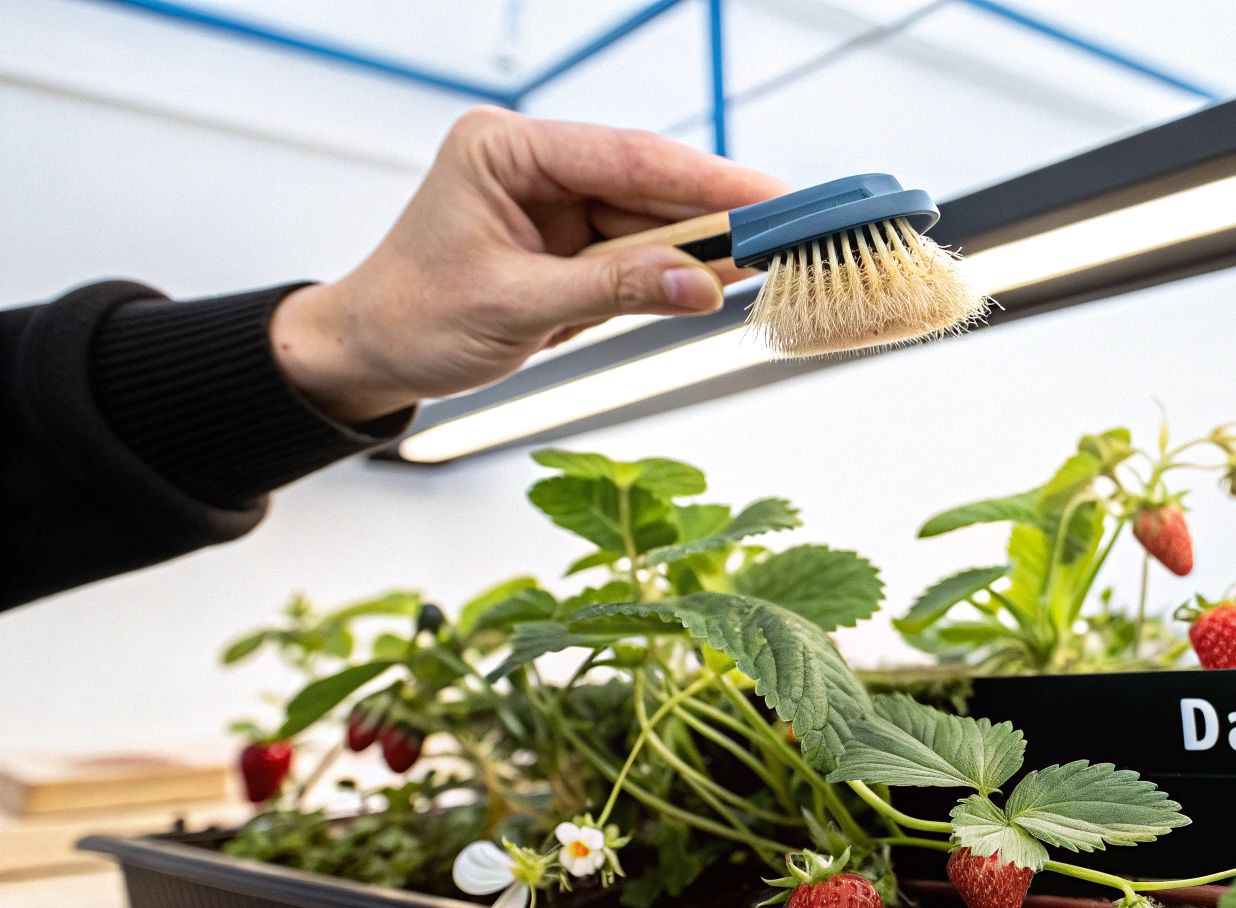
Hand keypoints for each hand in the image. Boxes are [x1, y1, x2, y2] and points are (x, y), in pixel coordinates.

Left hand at [270, 106, 786, 423]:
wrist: (371, 354)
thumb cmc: (411, 319)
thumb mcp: (515, 307)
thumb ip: (613, 290)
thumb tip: (696, 283)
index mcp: (504, 149)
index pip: (625, 156)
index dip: (706, 180)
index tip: (769, 198)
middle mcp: (534, 163)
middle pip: (649, 183)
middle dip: (714, 214)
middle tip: (787, 234)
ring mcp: (555, 200)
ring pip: (652, 218)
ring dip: (700, 248)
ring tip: (763, 266)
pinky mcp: (570, 240)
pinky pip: (639, 251)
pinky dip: (675, 272)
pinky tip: (716, 281)